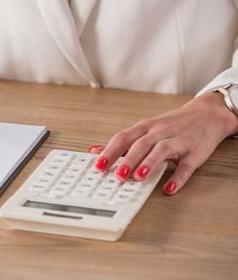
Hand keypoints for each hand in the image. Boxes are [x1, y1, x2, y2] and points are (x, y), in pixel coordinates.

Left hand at [88, 91, 237, 194]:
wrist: (207, 115)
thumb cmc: (172, 125)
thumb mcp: (145, 129)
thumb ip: (122, 142)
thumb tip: (95, 150)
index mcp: (145, 127)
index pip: (124, 137)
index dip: (110, 151)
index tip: (98, 165)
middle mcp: (160, 132)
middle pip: (141, 144)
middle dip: (128, 159)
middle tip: (117, 175)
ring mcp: (178, 141)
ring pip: (162, 150)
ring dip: (149, 164)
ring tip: (139, 177)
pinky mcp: (195, 152)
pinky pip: (187, 165)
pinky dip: (178, 177)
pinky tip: (169, 188)